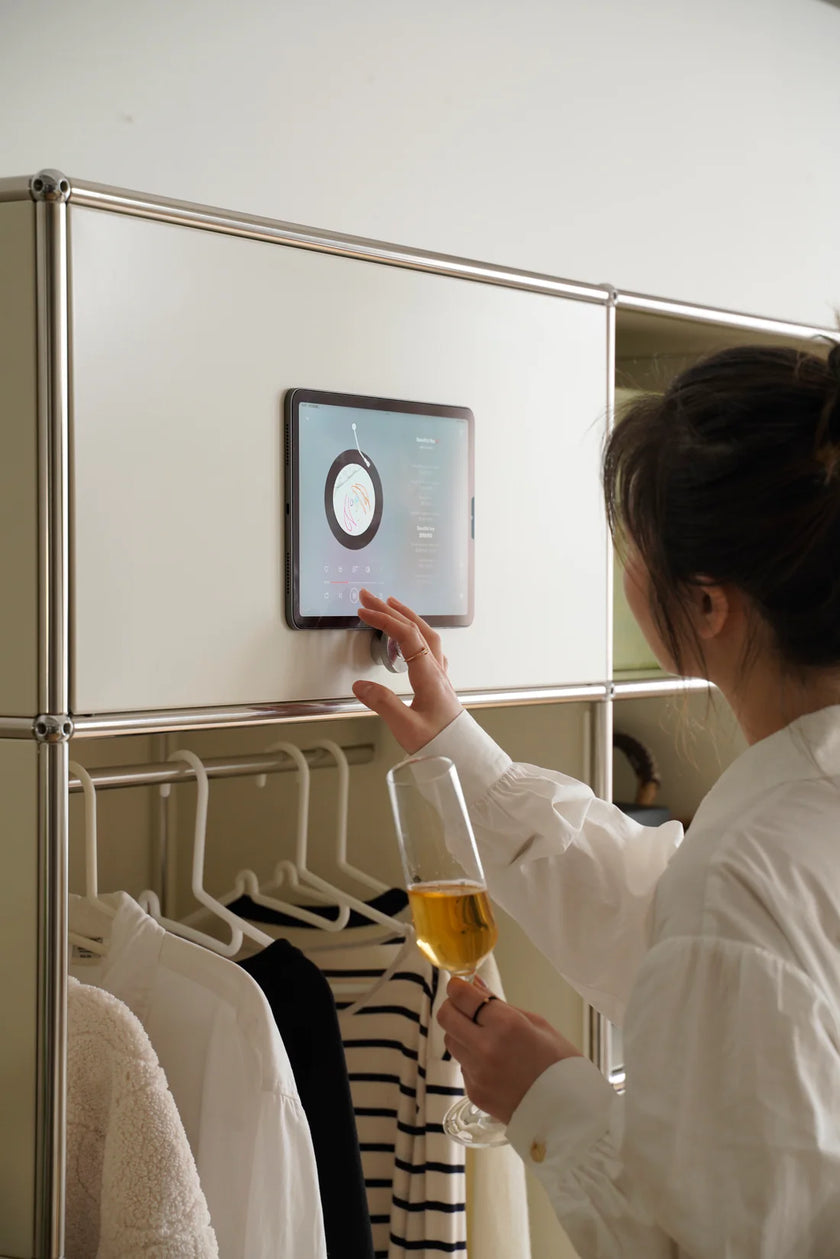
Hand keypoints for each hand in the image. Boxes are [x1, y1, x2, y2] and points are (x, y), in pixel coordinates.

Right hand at [352, 590, 463, 752]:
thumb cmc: (440, 743)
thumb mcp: (406, 727)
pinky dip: (416, 634)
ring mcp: (440, 675)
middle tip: (369, 597)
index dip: (384, 620)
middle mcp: (436, 670)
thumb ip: (382, 703)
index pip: (407, 636)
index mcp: (429, 676)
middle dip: (390, 609)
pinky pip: (430, 648)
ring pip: (426, 635)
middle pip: (416, 628)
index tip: (364, 611)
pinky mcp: (439, 684)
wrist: (463, 754)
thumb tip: (360, 684)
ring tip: (391, 605)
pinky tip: (412, 637)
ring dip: (407, 616)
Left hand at [437, 975, 581, 1124]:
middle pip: (446, 1017)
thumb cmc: (560, 1063)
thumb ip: (501, 1005)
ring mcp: (477, 1074)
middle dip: (452, 1007)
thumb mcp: (538, 1024)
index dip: (457, 987)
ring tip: (485, 1039)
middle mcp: (486, 1049)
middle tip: (465, 1007)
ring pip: (451, 1041)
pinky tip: (494, 1064)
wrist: (569, 1112)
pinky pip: (462, 1066)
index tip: (460, 986)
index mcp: (506, 1025)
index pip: (462, 997)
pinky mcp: (474, 1093)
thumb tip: (475, 985)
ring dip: (461, 1034)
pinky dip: (472, 1059)